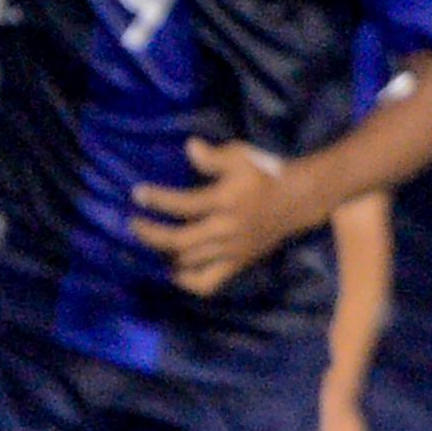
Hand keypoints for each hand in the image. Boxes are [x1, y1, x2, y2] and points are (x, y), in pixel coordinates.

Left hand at [130, 137, 304, 294]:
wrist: (297, 201)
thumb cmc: (266, 174)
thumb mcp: (241, 156)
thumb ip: (213, 156)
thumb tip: (189, 147)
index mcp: (225, 201)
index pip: (183, 204)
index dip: (156, 200)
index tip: (138, 194)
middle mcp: (225, 230)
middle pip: (180, 241)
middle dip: (151, 234)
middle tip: (134, 224)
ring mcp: (231, 251)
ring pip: (189, 262)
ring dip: (165, 254)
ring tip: (152, 242)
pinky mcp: (237, 264)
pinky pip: (208, 283)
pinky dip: (187, 281)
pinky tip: (175, 270)